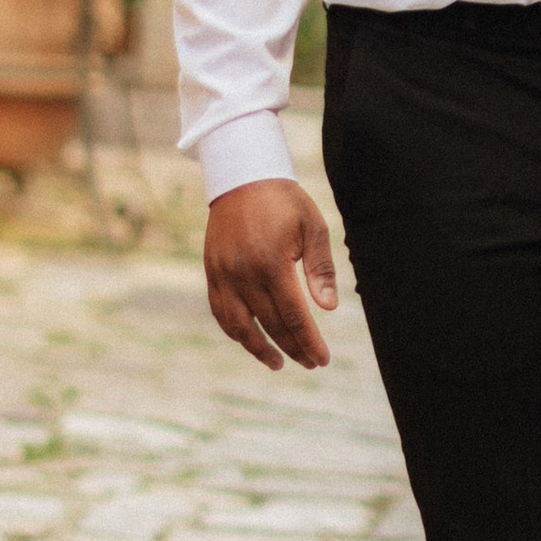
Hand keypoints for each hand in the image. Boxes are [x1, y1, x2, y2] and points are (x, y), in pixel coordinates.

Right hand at [205, 179, 338, 371]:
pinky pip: (221, 312)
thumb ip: (320, 269)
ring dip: (259, 349)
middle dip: (293, 349)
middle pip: (270, 325)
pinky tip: (250, 341)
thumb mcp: (312, 227)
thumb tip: (328, 308)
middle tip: (311, 363)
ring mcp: (223, 275)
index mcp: (272, 263)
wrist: (242, 177)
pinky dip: (235, 332)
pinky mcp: (212, 272)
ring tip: (278, 363)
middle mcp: (244, 274)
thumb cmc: (284, 202)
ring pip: (239, 327)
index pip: (294, 316)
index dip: (309, 341)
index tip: (322, 359)